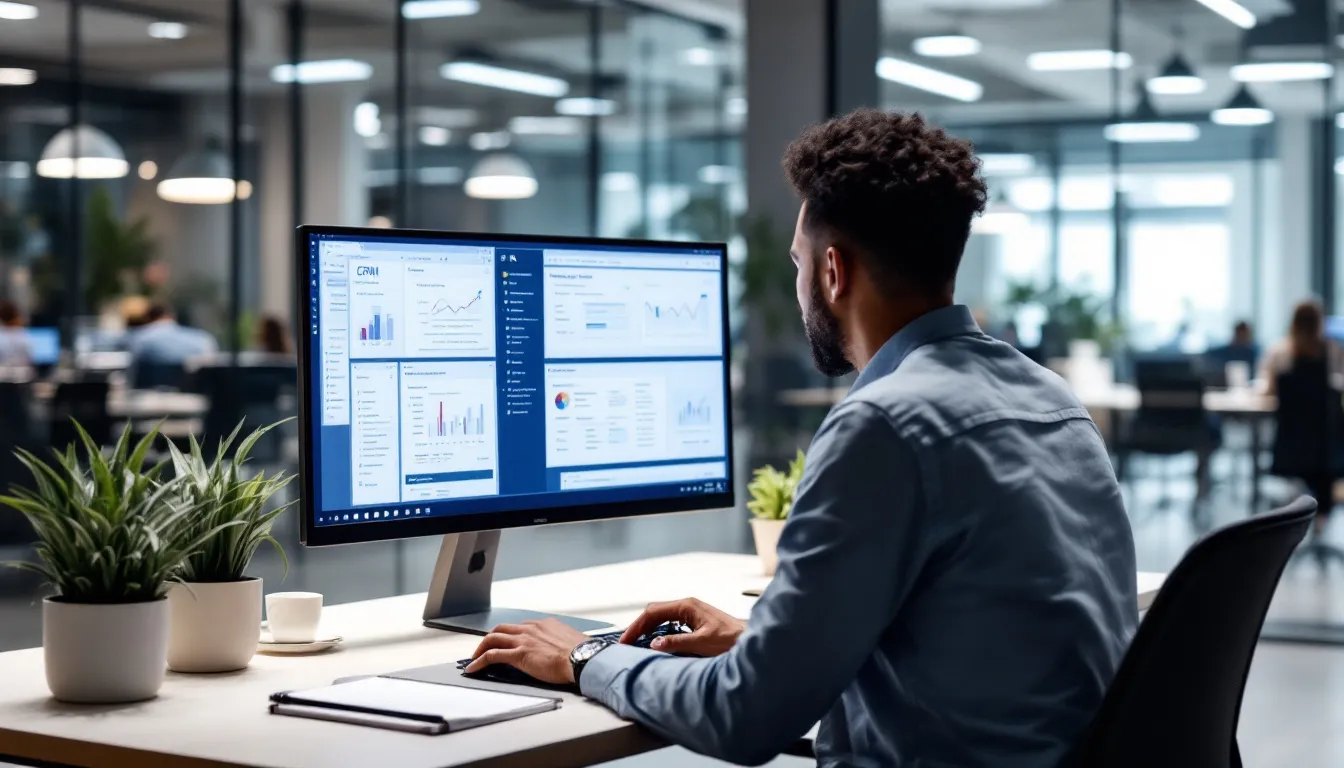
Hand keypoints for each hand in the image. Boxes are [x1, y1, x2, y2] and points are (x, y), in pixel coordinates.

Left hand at [464, 618, 588, 684]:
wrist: (583, 658)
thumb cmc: (583, 654)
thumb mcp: (571, 642)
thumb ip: (560, 643)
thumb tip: (564, 651)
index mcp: (544, 624)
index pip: (520, 627)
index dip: (510, 635)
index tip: (507, 643)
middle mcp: (531, 628)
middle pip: (502, 629)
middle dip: (490, 638)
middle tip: (485, 648)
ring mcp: (523, 640)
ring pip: (493, 638)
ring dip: (481, 648)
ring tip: (474, 658)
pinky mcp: (518, 655)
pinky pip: (492, 656)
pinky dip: (479, 661)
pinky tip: (474, 668)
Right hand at [620, 598, 744, 656]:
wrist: (749, 641)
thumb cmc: (731, 640)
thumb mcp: (702, 643)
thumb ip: (678, 643)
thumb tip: (654, 644)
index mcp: (687, 606)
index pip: (653, 612)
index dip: (637, 626)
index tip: (626, 640)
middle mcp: (687, 605)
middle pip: (654, 612)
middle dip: (639, 627)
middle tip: (627, 644)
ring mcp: (691, 612)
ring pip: (661, 617)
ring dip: (647, 629)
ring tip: (636, 644)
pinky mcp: (694, 621)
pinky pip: (670, 623)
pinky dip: (658, 631)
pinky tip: (655, 643)